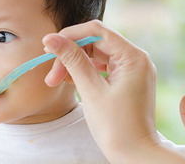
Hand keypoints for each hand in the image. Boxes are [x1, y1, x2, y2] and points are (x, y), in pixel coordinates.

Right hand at [43, 20, 184, 162]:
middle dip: (70, 55)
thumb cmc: (117, 127)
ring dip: (74, 65)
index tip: (48, 46)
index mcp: (133, 57)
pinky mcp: (126, 80)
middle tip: (51, 74)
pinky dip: (84, 73)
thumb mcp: (90, 90)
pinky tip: (70, 82)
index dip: (70, 35)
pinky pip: (101, 68)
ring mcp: (132, 70)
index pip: (97, 31)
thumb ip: (72, 61)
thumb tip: (51, 39)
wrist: (135, 156)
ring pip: (96, 56)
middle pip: (95, 44)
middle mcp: (136, 59)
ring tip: (56, 81)